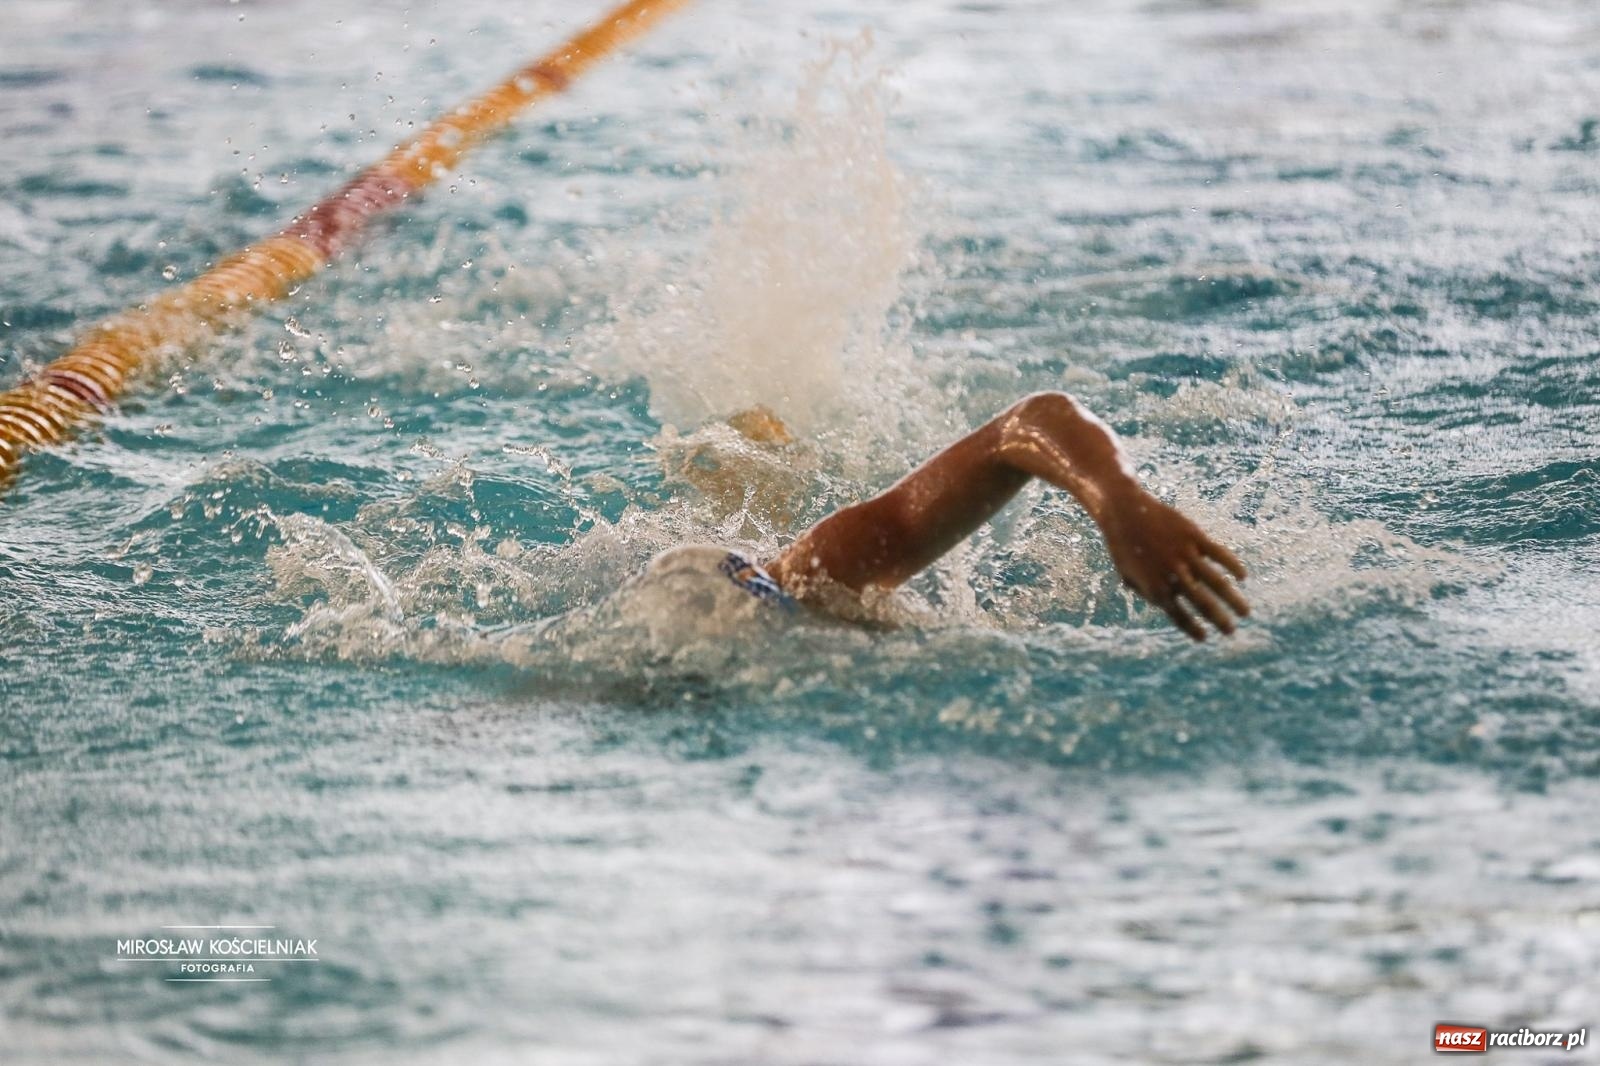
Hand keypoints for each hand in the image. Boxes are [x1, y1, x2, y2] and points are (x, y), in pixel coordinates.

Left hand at [1099, 489, 1248, 640]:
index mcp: (1155, 588)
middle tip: (1231, 632)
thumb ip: (1147, 593)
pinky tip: (1243, 577)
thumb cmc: (1124, 547)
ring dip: (1232, 600)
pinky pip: (1218, 554)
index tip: (1204, 638)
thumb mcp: (1129, 576)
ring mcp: (1185, 555)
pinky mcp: (1193, 536)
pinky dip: (1233, 565)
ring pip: (1216, 582)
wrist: (1124, 512)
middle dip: (1219, 620)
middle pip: (1202, 603)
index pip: (1179, 615)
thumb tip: (1166, 605)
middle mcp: (1173, 575)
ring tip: (1245, 613)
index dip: (1192, 628)